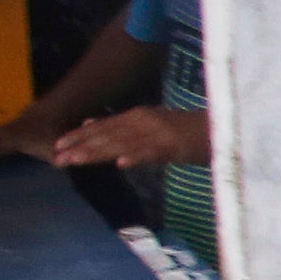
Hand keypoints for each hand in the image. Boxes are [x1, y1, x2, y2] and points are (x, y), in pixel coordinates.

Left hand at [49, 106, 209, 171]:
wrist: (223, 128)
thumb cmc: (189, 131)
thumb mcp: (152, 124)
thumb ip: (123, 126)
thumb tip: (90, 123)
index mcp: (139, 116)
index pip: (103, 126)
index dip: (79, 136)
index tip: (57, 146)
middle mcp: (144, 121)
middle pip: (107, 135)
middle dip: (80, 146)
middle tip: (57, 158)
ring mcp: (159, 132)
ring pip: (122, 143)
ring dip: (97, 152)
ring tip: (75, 161)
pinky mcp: (175, 145)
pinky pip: (152, 152)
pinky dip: (136, 156)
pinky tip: (121, 163)